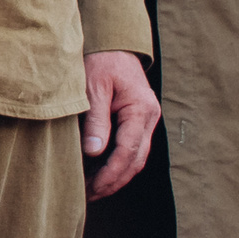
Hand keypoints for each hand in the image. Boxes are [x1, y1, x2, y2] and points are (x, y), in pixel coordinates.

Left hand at [82, 50, 159, 198]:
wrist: (112, 42)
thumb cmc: (100, 60)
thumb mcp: (93, 86)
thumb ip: (95, 119)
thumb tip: (94, 152)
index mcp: (141, 109)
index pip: (128, 151)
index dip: (110, 173)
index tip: (92, 188)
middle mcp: (149, 117)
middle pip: (136, 160)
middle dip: (114, 181)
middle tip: (89, 195)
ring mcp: (146, 119)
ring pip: (136, 157)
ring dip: (116, 175)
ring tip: (92, 189)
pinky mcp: (138, 120)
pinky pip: (131, 147)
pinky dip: (117, 162)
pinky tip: (98, 171)